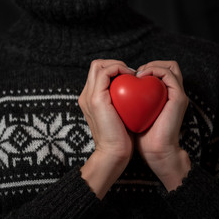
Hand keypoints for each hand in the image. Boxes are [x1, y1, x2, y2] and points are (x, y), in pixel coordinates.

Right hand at [79, 59, 134, 198]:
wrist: (113, 154)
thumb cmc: (121, 138)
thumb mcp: (119, 117)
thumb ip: (120, 104)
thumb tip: (133, 95)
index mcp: (90, 100)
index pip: (98, 74)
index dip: (114, 70)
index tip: (131, 78)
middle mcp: (86, 95)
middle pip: (96, 66)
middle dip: (115, 64)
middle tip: (131, 74)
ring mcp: (89, 96)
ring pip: (99, 65)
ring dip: (117, 65)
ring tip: (131, 74)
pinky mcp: (96, 98)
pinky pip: (105, 72)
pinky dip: (118, 69)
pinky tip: (131, 77)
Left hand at [136, 60, 190, 190]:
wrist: (154, 152)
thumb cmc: (137, 136)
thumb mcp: (128, 114)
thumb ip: (124, 101)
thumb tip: (108, 88)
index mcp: (162, 97)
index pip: (158, 72)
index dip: (143, 69)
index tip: (126, 77)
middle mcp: (171, 94)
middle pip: (166, 66)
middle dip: (148, 64)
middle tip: (131, 73)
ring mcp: (177, 94)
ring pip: (170, 66)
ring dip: (151, 65)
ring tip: (136, 73)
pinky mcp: (179, 97)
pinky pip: (169, 74)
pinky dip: (155, 70)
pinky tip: (141, 76)